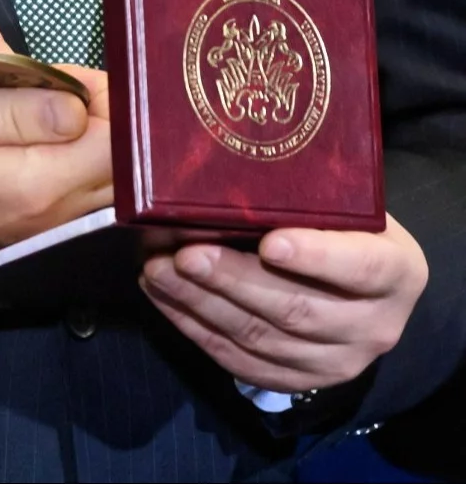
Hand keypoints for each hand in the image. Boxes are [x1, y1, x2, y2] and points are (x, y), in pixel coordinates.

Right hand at [0, 24, 113, 285]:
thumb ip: (14, 108)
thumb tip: (80, 104)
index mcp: (38, 186)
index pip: (121, 142)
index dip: (107, 97)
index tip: (58, 71)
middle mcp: (58, 215)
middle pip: (122, 159)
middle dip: (98, 108)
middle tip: (40, 77)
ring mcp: (49, 224)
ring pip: (102, 169)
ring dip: (77, 122)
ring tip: (22, 86)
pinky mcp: (34, 222)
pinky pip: (73, 179)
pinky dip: (59, 141)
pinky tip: (15, 109)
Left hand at [142, 218, 427, 393]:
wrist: (362, 281)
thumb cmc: (341, 227)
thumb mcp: (343, 205)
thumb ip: (304, 198)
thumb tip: (223, 171)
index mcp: (396, 271)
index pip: (360, 267)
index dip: (314, 258)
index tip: (269, 242)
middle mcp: (375, 326)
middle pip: (297, 309)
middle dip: (232, 281)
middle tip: (182, 255)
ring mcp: (339, 361)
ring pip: (262, 339)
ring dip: (201, 305)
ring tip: (156, 272)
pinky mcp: (301, 380)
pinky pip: (243, 362)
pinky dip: (197, 330)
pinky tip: (164, 299)